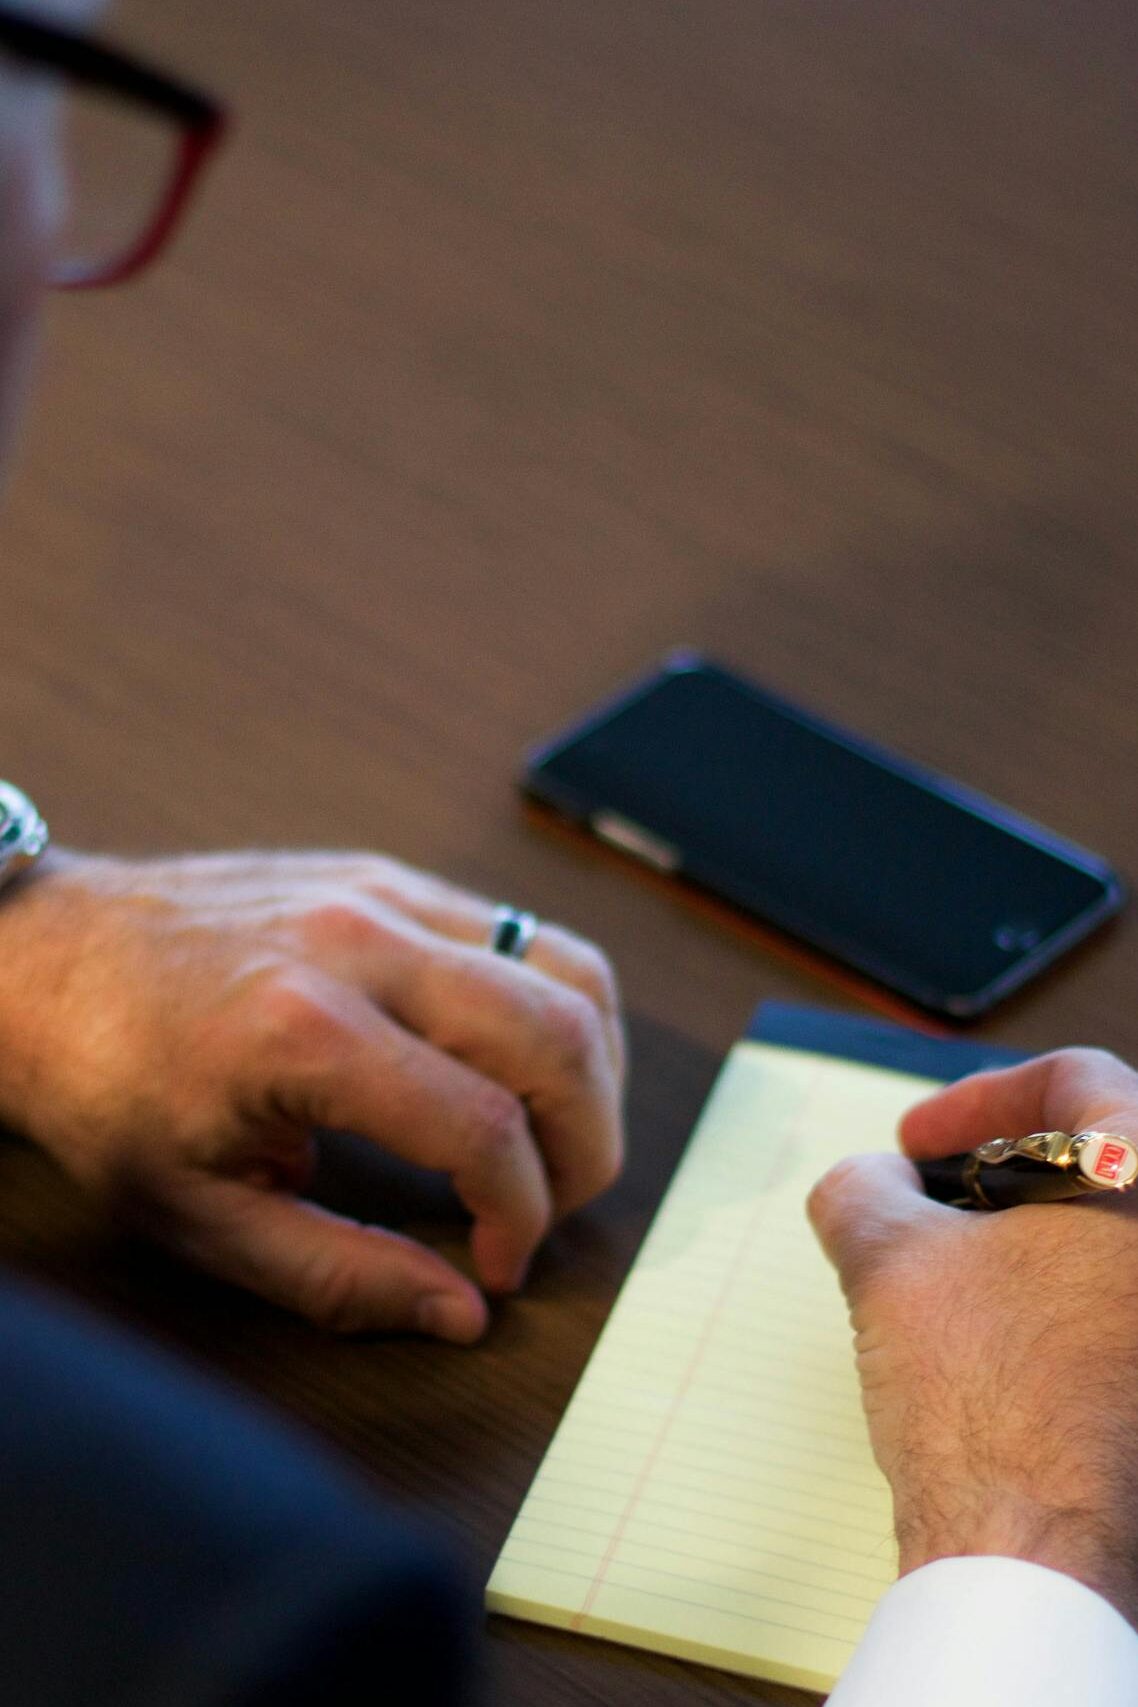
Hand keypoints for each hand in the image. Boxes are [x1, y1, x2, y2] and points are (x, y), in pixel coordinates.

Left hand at [0, 849, 623, 1340]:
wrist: (42, 961)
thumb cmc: (104, 1085)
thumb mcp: (198, 1214)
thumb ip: (338, 1274)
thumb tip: (460, 1312)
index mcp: (305, 1031)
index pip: (484, 1130)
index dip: (521, 1216)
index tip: (499, 1262)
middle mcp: (360, 945)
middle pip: (556, 1036)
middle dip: (588, 1144)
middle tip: (554, 1204)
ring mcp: (381, 894)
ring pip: (565, 966)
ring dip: (591, 1066)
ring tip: (558, 1136)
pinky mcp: (387, 877)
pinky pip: (519, 932)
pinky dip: (550, 1006)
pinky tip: (514, 1065)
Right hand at [807, 1049, 1137, 1626]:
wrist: (1032, 1554)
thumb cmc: (982, 1396)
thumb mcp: (886, 1256)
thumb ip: (862, 1185)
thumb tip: (868, 1183)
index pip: (1077, 1080)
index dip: (977, 1098)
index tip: (916, 1142)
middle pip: (1095, 1160)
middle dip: (995, 1171)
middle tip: (926, 1203)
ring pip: (1105, 1240)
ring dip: (1021, 1237)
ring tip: (939, 1277)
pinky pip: (1114, 1312)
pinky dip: (1051, 1300)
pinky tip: (982, 1342)